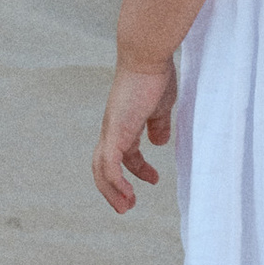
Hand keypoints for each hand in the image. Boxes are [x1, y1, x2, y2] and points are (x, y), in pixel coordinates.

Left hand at [93, 55, 176, 211]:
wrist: (147, 57)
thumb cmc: (155, 76)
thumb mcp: (161, 106)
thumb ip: (159, 125)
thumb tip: (159, 142)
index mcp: (123, 124)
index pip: (124, 154)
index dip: (137, 170)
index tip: (154, 180)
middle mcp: (112, 130)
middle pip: (103, 167)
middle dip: (114, 190)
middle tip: (127, 206)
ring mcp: (111, 131)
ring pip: (101, 170)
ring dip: (112, 192)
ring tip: (126, 207)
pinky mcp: (115, 132)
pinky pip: (109, 165)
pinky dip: (115, 182)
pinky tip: (128, 192)